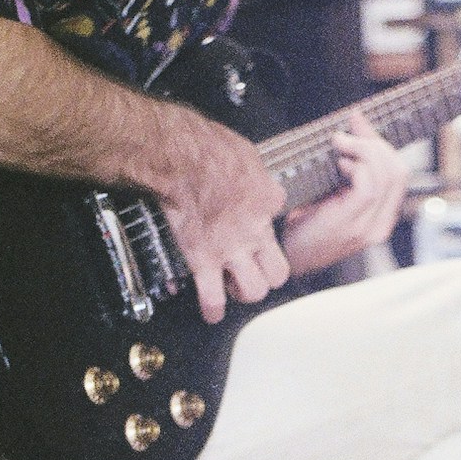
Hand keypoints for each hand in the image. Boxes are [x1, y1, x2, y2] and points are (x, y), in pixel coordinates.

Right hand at [153, 110, 290, 323]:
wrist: (180, 158)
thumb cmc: (207, 148)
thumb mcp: (245, 154)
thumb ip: (253, 171)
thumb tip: (251, 171)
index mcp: (265, 202)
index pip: (280, 215)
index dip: (267, 220)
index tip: (257, 221)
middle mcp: (253, 232)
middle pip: (278, 272)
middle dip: (268, 276)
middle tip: (257, 272)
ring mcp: (230, 250)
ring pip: (253, 291)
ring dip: (244, 293)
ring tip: (234, 289)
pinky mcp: (203, 260)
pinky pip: (213, 297)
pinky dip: (212, 309)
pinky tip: (211, 312)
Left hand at [277, 111, 408, 275]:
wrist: (282, 258)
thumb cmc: (301, 228)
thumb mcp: (330, 195)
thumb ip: (346, 173)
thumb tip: (349, 131)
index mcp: (379, 218)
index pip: (398, 173)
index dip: (381, 143)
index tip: (358, 124)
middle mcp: (379, 225)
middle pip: (399, 171)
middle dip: (375, 142)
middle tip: (348, 133)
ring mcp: (367, 228)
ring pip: (386, 176)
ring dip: (363, 149)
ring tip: (340, 143)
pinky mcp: (351, 226)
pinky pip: (368, 187)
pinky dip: (356, 166)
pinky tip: (339, 162)